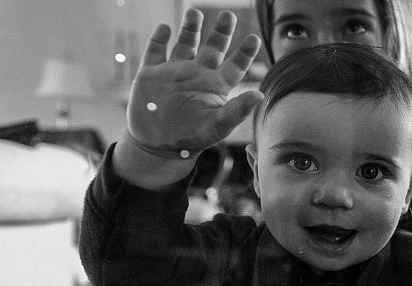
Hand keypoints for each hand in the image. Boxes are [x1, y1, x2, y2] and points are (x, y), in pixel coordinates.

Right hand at [127, 9, 262, 156]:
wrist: (158, 146)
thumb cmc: (192, 138)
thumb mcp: (218, 125)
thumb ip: (238, 110)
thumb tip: (260, 95)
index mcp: (216, 86)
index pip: (235, 65)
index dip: (245, 52)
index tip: (254, 38)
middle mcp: (198, 75)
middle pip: (214, 47)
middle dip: (222, 31)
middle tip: (229, 15)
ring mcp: (175, 71)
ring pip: (186, 42)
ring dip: (191, 28)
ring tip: (195, 12)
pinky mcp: (151, 73)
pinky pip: (155, 50)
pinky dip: (159, 38)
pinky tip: (165, 28)